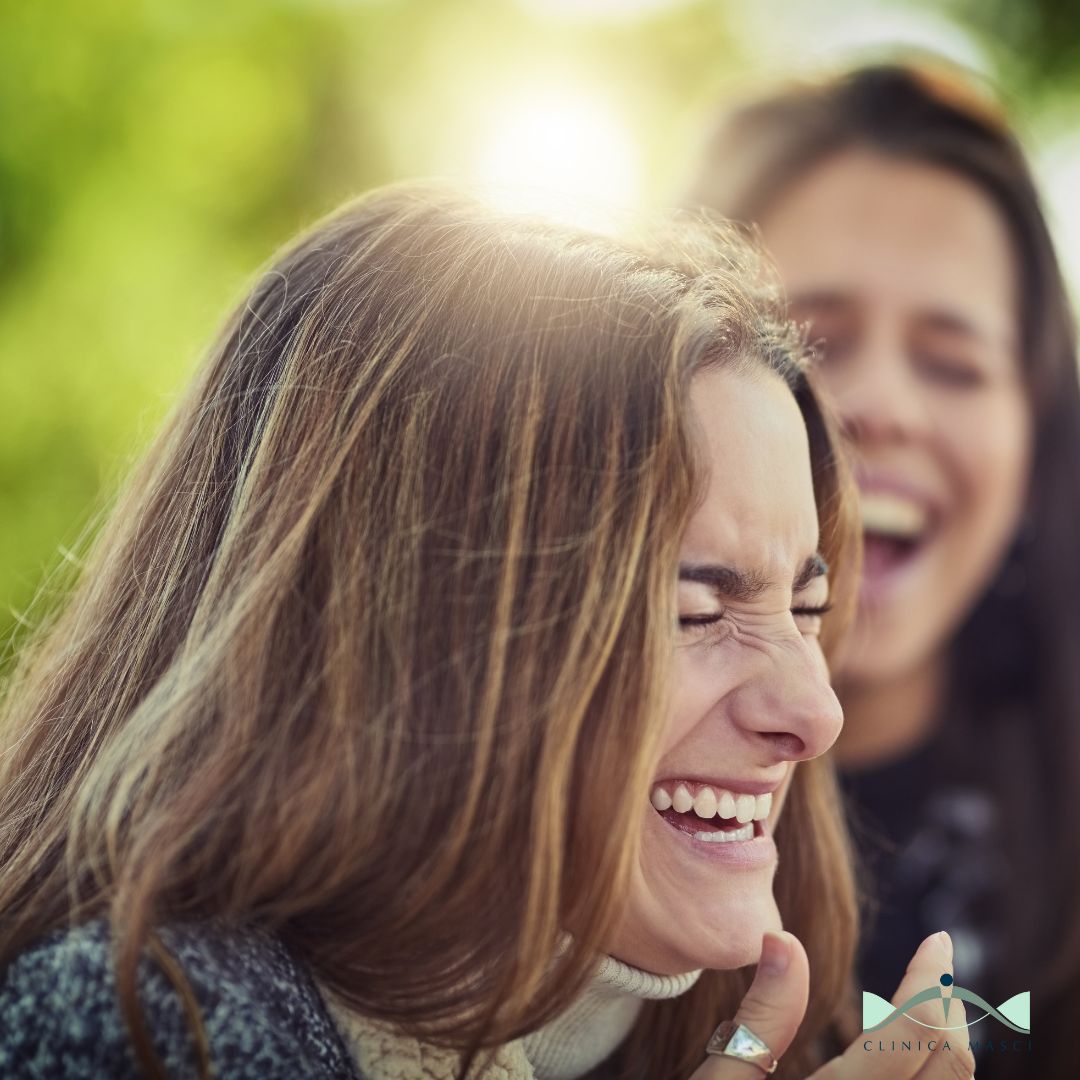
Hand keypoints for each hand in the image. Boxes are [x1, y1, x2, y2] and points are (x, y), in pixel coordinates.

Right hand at [691, 931, 975, 1078]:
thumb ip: (762, 1016)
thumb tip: (785, 937)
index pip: (916, 1033)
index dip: (932, 980)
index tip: (938, 941)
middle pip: (952, 1067)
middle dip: (949, 1008)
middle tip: (933, 970)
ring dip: (947, 1052)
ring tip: (920, 1014)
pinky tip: (901, 1068)